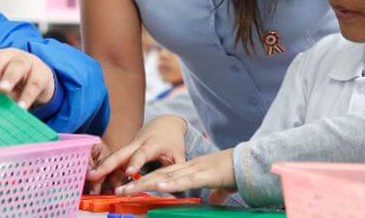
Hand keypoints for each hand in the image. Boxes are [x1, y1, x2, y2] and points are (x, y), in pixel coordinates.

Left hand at [0, 48, 54, 108]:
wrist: (40, 82)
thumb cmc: (12, 87)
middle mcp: (9, 56)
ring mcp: (27, 62)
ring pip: (17, 66)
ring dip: (8, 78)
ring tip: (2, 91)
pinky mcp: (42, 73)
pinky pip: (34, 83)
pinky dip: (27, 95)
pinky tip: (21, 107)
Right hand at [87, 115, 187, 190]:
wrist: (165, 123)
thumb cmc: (172, 141)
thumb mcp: (179, 155)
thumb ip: (177, 171)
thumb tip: (176, 186)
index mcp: (152, 144)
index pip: (143, 153)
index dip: (136, 162)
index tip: (130, 172)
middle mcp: (138, 144)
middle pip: (120, 154)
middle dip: (107, 164)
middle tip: (94, 175)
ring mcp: (129, 146)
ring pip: (113, 157)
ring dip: (102, 167)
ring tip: (89, 178)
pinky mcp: (125, 151)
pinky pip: (114, 160)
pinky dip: (105, 168)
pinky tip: (95, 178)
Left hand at [115, 148, 235, 194]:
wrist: (248, 163)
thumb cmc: (233, 173)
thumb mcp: (220, 187)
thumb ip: (215, 194)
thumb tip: (213, 201)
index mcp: (187, 170)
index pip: (161, 176)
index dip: (144, 181)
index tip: (129, 188)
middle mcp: (186, 169)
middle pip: (156, 175)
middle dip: (136, 183)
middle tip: (117, 190)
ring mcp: (193, 170)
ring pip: (164, 177)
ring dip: (144, 183)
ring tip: (127, 189)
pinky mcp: (204, 175)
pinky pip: (184, 180)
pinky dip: (170, 184)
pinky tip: (158, 187)